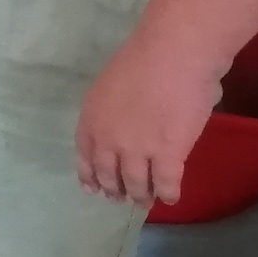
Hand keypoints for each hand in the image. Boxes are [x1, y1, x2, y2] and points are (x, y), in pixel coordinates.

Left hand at [76, 34, 221, 207]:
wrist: (172, 55)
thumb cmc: (143, 61)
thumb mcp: (109, 88)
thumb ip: (111, 112)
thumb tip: (123, 125)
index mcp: (91, 119)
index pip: (85, 156)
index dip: (90, 175)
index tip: (93, 189)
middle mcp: (108, 139)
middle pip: (108, 174)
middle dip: (114, 190)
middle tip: (120, 199)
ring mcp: (137, 150)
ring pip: (136, 184)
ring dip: (141, 195)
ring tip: (145, 201)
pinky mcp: (167, 154)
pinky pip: (166, 183)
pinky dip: (168, 193)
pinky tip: (171, 197)